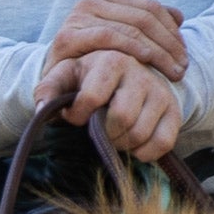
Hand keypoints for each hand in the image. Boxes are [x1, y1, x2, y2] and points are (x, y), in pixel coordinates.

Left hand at [34, 50, 181, 161]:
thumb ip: (48, 89)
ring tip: (112, 134)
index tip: (74, 116)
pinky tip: (132, 144)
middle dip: (102, 132)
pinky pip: (163, 142)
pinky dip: (144, 152)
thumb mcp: (66, 76)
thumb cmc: (89, 77)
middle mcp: (139, 73)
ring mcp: (160, 92)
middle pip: (121, 118)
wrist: (126, 73)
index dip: (78, 115)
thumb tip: (40, 110)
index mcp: (111, 60)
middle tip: (96, 128)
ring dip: (121, 143)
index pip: (92, 98)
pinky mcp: (174, 110)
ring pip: (140, 133)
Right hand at [42, 0, 186, 83]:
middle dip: (169, 43)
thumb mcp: (121, 39)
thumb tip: (179, 16)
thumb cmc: (92, 59)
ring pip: (131, 28)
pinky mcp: (68, 37)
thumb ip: (146, 25)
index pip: (151, 7)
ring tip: (172, 71)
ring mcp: (77, 17)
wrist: (55, 79)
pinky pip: (109, 37)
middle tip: (183, 67)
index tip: (185, 53)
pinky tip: (147, 62)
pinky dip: (132, 48)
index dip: (172, 30)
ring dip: (158, 52)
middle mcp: (90, 2)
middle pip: (144, 17)